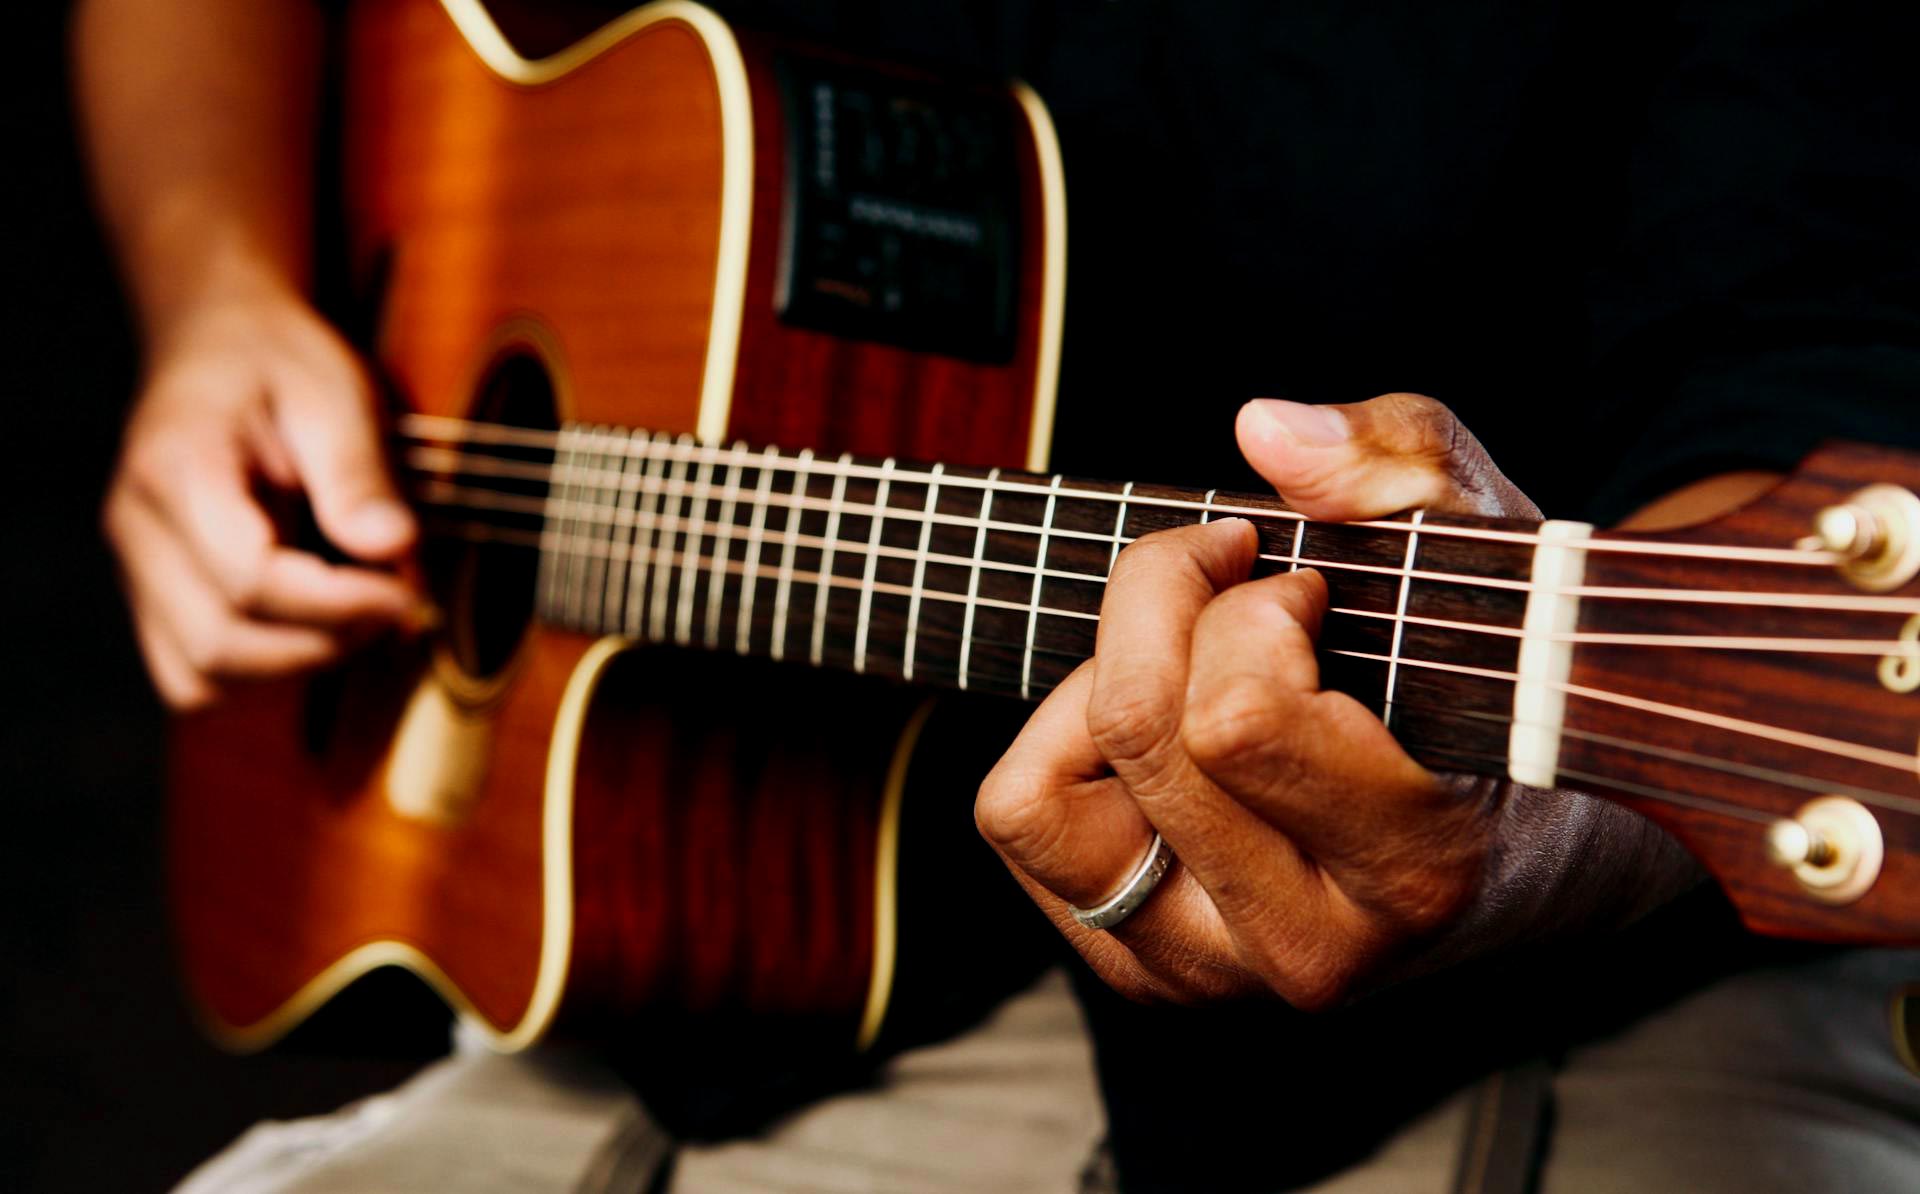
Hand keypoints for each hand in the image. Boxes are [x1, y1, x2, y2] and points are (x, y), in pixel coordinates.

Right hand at [103, 290, 419, 709]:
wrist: (218, 341)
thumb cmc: (278, 360)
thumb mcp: (335, 391)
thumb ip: (358, 471)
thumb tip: (393, 547)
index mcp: (176, 468)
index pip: (247, 578)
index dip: (336, 603)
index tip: (404, 590)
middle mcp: (136, 528)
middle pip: (218, 642)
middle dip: (323, 642)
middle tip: (395, 605)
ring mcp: (137, 569)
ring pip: (199, 676)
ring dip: (294, 665)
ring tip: (360, 615)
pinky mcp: (154, 595)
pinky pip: (194, 674)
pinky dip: (261, 670)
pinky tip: (318, 626)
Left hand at [975, 394, 1696, 1006]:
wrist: (1529, 853)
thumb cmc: (1497, 681)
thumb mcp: (1486, 542)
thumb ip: (1398, 464)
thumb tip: (1262, 431)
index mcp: (1416, 870)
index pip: (1234, 719)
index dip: (1248, 607)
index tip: (1302, 582)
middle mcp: (1304, 949)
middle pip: (1136, 730)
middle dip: (1166, 607)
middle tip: (1237, 586)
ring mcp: (1209, 974)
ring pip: (1038, 799)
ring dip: (1097, 689)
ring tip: (1190, 665)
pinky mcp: (1139, 970)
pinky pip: (1022, 822)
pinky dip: (1062, 743)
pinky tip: (1159, 729)